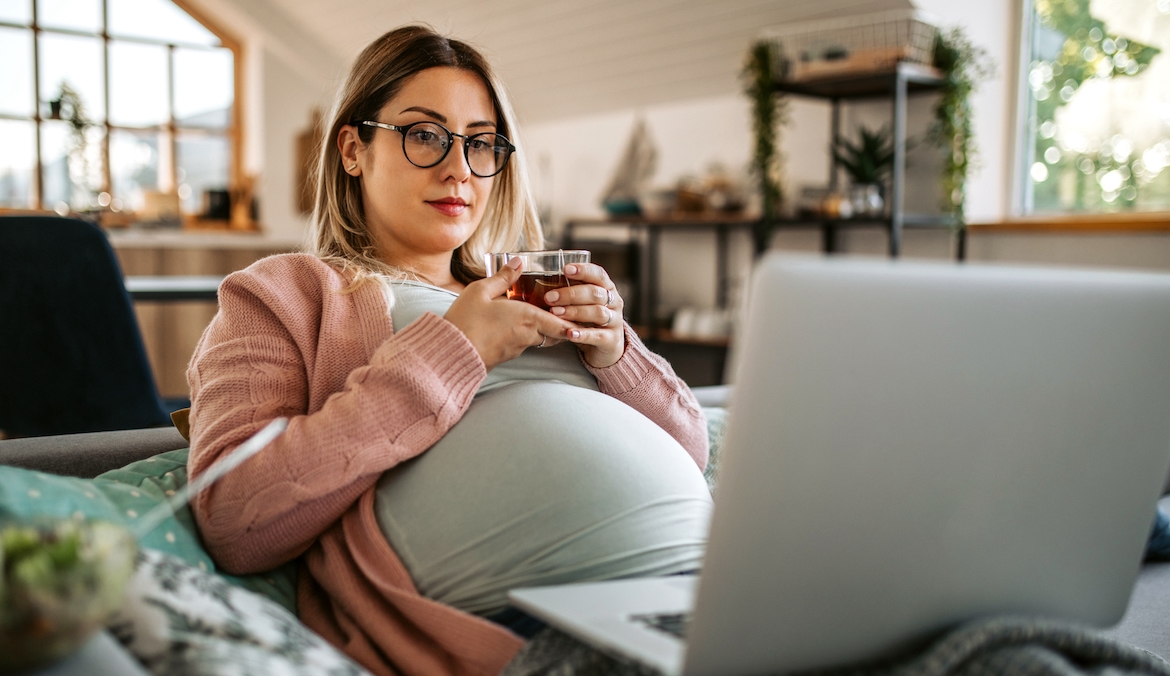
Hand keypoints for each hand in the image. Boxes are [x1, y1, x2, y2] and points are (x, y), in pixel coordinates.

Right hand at [444, 257, 575, 370]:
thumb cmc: (466, 320)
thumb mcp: (480, 291)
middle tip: (564, 313)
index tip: (579, 314)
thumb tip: (518, 262)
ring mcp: (517, 349)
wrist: (450, 353)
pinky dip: (526, 337)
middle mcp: (527, 335)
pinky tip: (515, 327)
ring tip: (540, 317)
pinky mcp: (505, 357)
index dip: (572, 320)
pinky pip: (522, 345)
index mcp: (527, 317)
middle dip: (561, 325)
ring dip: (543, 331)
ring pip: (538, 340)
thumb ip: (502, 277)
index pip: (562, 322)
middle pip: (554, 334)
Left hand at [543, 262, 625, 367]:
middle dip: (571, 294)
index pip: (598, 274)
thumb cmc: (589, 318)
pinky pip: (598, 336)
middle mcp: (613, 302)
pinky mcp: (611, 339)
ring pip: (597, 312)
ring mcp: (614, 321)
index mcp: (606, 287)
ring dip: (575, 312)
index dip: (583, 270)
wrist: (607, 345)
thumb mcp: (582, 301)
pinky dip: (583, 334)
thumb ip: (570, 290)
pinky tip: (570, 334)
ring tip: (556, 313)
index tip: (565, 269)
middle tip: (549, 297)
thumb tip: (542, 279)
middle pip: (595, 293)